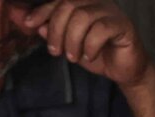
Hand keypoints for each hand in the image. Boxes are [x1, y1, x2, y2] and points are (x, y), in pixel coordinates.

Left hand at [24, 1, 150, 87]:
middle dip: (57, 30)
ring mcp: (111, 11)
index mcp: (82, 2)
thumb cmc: (98, 55)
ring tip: (73, 57)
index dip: (41, 11)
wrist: (125, 71)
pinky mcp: (123, 25)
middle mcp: (96, 1)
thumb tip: (28, 23)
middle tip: (56, 52)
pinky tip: (90, 56)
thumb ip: (51, 32)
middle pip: (68, 6)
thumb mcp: (69, 45)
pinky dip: (91, 45)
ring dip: (73, 40)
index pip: (58, 1)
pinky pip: (101, 29)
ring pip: (83, 17)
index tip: (28, 24)